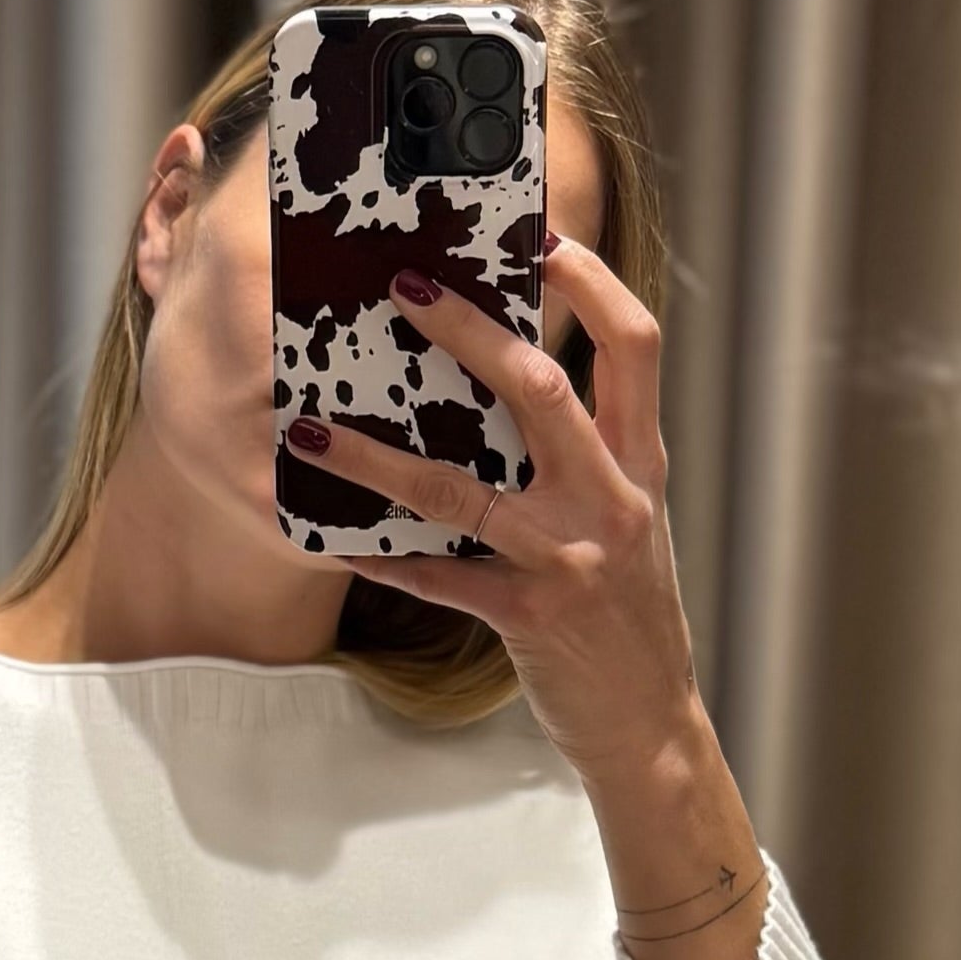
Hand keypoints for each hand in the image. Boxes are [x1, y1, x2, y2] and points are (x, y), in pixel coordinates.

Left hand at [288, 233, 770, 959]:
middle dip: (470, 330)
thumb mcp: (625, 521)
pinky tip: (336, 542)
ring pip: (464, 491)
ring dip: (380, 457)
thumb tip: (512, 384)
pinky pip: (443, 581)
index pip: (633, 344)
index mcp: (639, 463)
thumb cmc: (625, 616)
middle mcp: (611, 500)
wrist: (647, 722)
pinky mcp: (529, 621)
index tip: (537, 237)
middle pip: (541, 388)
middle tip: (403, 288)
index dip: (590, 282)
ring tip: (314, 429)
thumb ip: (587, 456)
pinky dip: (387, 558)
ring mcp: (570, 561)